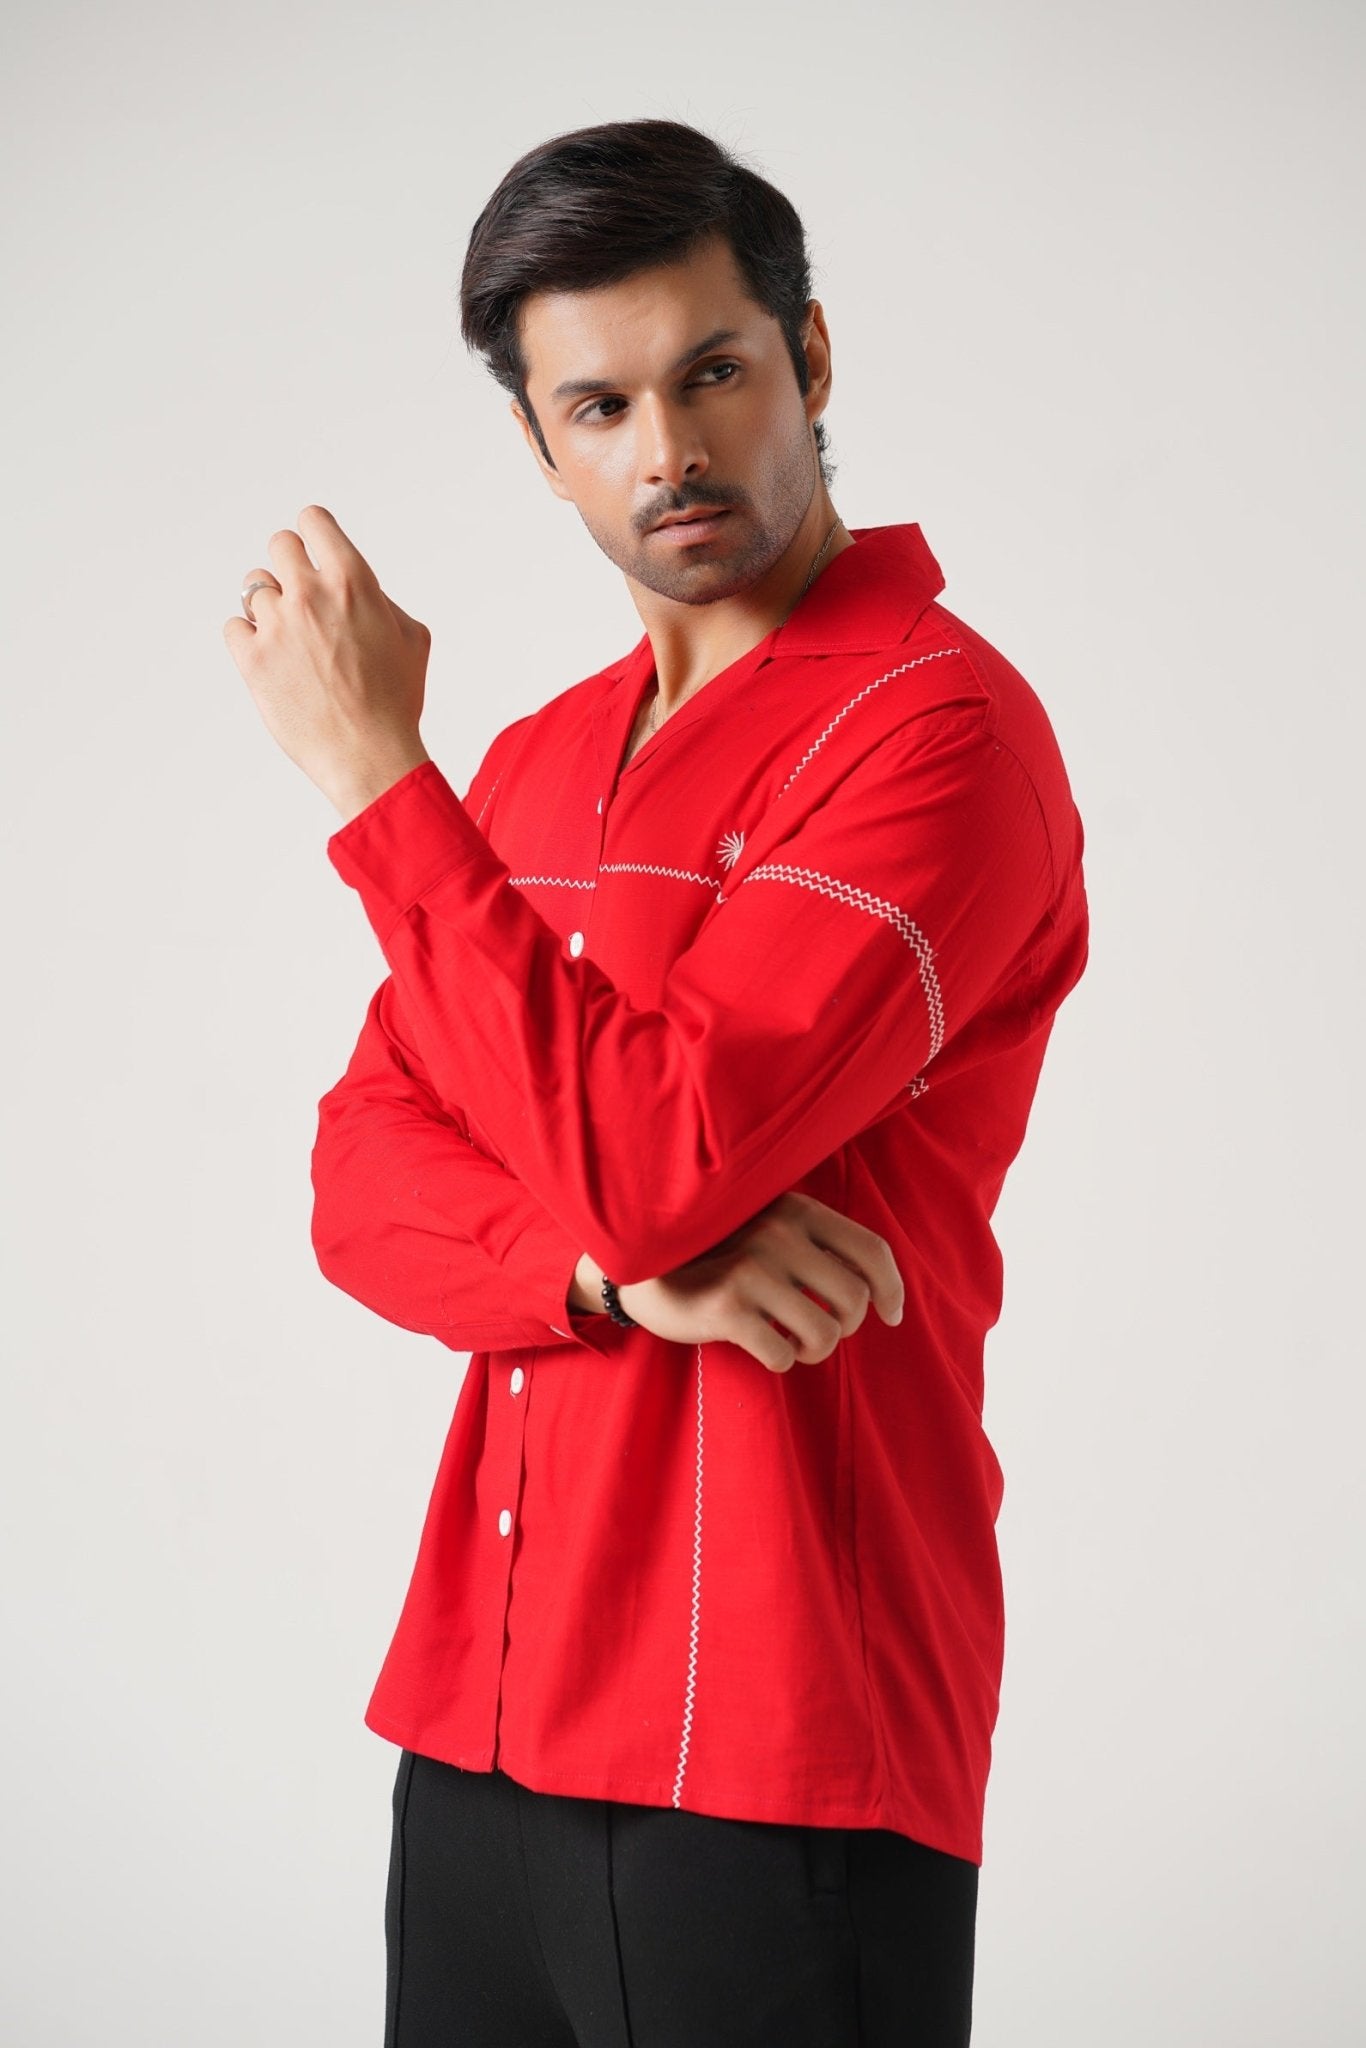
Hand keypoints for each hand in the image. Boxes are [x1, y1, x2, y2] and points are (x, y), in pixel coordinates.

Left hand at [223, 504, 432, 820]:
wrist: (369, 755)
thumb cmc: (395, 702)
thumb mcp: (412, 639)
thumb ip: (380, 599)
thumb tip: (354, 587)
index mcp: (353, 581)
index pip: (313, 521)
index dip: (315, 535)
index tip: (315, 552)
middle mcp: (310, 594)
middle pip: (279, 545)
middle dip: (292, 568)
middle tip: (303, 600)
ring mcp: (276, 624)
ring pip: (253, 587)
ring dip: (270, 607)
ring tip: (292, 640)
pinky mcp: (251, 658)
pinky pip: (234, 626)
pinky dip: (248, 639)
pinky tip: (272, 659)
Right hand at [574, 1192, 904, 1372]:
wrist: (640, 1266)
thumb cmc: (719, 1254)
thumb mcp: (769, 1228)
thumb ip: (816, 1244)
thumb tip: (879, 1294)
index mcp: (797, 1209)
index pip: (872, 1251)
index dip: (892, 1290)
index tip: (891, 1315)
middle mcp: (779, 1233)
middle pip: (854, 1300)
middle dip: (844, 1327)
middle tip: (818, 1329)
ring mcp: (752, 1269)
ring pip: (825, 1334)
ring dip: (813, 1349)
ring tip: (791, 1340)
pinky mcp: (726, 1307)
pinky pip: (784, 1354)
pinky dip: (781, 1359)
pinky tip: (760, 1345)